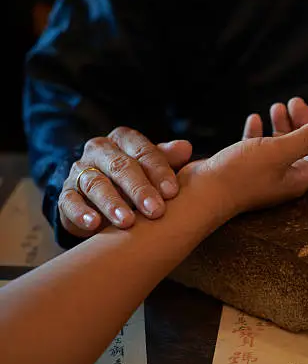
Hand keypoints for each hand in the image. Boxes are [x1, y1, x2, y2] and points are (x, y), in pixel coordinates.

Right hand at [59, 127, 192, 236]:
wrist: (102, 196)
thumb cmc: (139, 178)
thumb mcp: (154, 166)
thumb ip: (168, 158)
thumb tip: (185, 147)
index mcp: (124, 139)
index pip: (143, 151)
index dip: (159, 171)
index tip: (172, 192)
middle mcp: (100, 150)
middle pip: (120, 166)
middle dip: (139, 189)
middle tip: (156, 210)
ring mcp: (80, 171)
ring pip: (96, 184)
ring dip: (112, 203)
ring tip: (127, 222)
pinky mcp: (66, 193)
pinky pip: (70, 201)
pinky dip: (81, 213)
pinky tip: (94, 224)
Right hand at [178, 102, 307, 217]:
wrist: (200, 193)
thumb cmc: (239, 175)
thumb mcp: (278, 151)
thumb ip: (307, 139)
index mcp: (298, 178)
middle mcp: (284, 178)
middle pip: (304, 147)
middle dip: (304, 122)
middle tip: (295, 101)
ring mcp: (264, 175)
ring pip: (281, 146)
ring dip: (282, 125)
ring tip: (277, 105)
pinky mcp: (244, 170)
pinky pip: (257, 149)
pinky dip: (259, 132)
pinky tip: (254, 119)